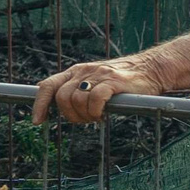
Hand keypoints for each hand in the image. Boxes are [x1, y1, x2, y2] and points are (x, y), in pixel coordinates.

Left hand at [32, 56, 163, 124]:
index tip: (37, 121)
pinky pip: (95, 99)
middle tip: (85, 120)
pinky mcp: (114, 82)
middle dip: (70, 115)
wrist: (151, 69)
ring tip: (97, 117)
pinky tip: (103, 114)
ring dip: (85, 115)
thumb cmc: (121, 81)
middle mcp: (84, 71)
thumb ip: (76, 89)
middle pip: (61, 98)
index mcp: (76, 71)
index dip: (39, 104)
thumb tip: (56, 100)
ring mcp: (98, 75)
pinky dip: (96, 111)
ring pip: (77, 100)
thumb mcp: (94, 81)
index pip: (48, 85)